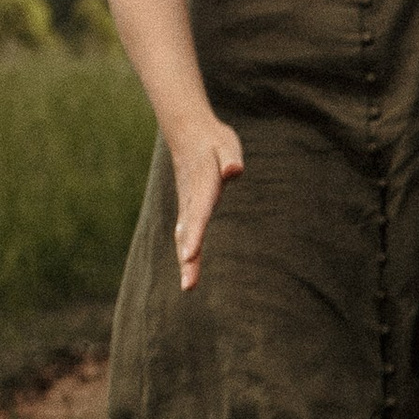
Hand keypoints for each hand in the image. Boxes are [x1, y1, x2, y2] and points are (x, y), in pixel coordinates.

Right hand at [170, 121, 244, 291]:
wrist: (188, 132)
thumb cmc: (213, 140)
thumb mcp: (226, 143)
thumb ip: (230, 158)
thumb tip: (234, 170)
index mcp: (202, 186)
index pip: (198, 213)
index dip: (194, 235)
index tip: (190, 255)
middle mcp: (191, 199)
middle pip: (188, 232)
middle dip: (189, 258)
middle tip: (188, 284)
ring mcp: (187, 205)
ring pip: (184, 236)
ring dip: (186, 261)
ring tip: (188, 286)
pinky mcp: (188, 208)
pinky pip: (186, 233)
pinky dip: (186, 251)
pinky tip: (189, 270)